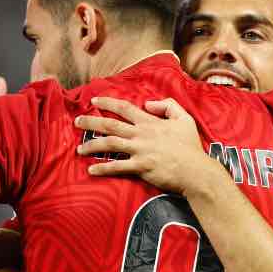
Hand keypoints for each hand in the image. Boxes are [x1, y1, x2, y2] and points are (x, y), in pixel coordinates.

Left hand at [75, 96, 216, 194]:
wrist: (195, 170)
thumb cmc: (190, 146)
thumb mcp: (184, 118)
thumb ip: (168, 105)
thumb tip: (148, 103)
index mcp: (150, 122)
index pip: (125, 108)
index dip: (107, 103)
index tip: (94, 101)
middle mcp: (141, 135)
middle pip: (110, 125)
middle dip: (91, 122)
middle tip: (77, 122)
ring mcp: (140, 151)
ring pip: (110, 144)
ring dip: (92, 146)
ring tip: (79, 149)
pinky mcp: (140, 168)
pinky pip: (117, 167)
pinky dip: (103, 168)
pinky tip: (91, 169)